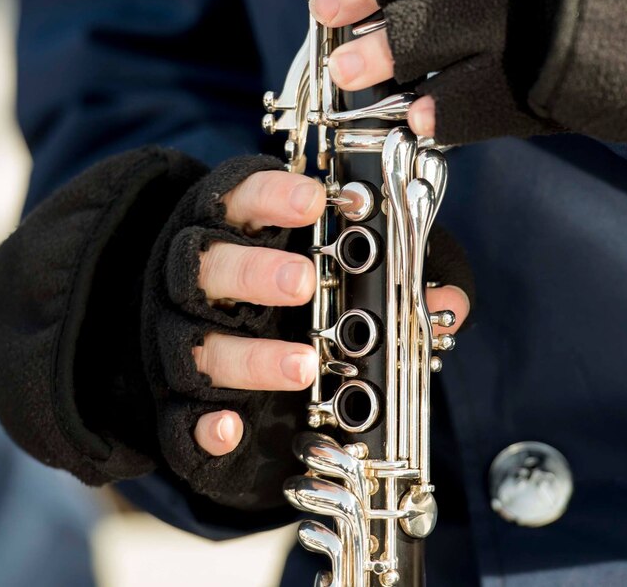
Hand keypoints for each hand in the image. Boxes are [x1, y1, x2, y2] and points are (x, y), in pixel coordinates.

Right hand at [192, 168, 470, 455]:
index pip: (240, 198)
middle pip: (206, 266)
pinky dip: (203, 423)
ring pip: (196, 342)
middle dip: (254, 272)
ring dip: (247, 355)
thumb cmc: (281, 280)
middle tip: (304, 282)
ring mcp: (181, 336)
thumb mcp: (330, 261)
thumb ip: (388, 275)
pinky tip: (232, 429)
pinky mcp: (176, 396)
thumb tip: (450, 301)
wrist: (201, 328)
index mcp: (232, 229)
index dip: (272, 196)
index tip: (315, 201)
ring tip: (301, 366)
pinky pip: (177, 413)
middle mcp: (198, 279)